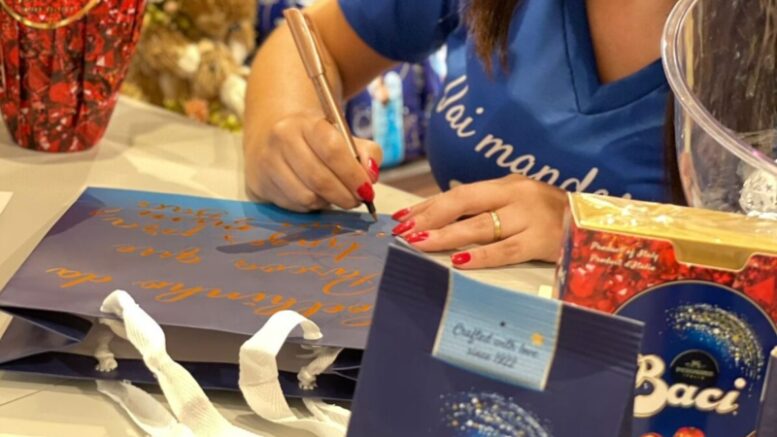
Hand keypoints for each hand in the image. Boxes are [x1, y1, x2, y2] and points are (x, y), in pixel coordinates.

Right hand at [244, 112, 382, 211]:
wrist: (273, 135)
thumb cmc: (316, 139)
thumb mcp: (343, 136)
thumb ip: (366, 153)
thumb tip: (371, 175)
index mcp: (306, 122)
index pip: (333, 150)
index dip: (353, 175)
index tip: (367, 189)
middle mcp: (281, 139)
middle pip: (319, 178)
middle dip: (344, 195)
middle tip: (356, 200)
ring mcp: (267, 162)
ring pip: (306, 196)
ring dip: (328, 202)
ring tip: (336, 196)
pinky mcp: (260, 183)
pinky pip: (293, 205)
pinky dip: (311, 205)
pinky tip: (315, 195)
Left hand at [391, 175, 568, 268]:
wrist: (598, 225)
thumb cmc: (552, 217)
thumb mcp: (520, 202)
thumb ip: (489, 208)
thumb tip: (445, 219)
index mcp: (506, 185)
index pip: (459, 193)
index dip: (428, 206)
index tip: (401, 218)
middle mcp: (516, 195)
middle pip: (463, 202)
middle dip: (429, 217)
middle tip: (403, 231)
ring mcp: (530, 216)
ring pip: (479, 226)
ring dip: (445, 236)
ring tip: (419, 244)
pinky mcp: (542, 240)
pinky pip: (506, 250)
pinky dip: (481, 256)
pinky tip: (459, 261)